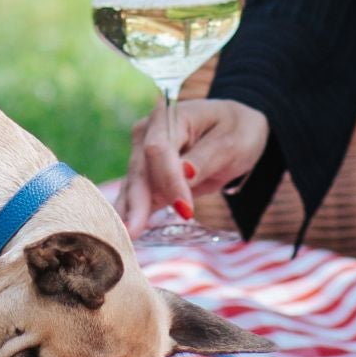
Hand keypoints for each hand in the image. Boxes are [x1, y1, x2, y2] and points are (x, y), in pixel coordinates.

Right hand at [122, 98, 268, 235]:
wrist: (236, 131)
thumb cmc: (236, 131)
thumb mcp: (232, 142)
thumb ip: (206, 158)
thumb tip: (185, 173)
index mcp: (171, 115)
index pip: (160, 150)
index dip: (170, 180)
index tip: (186, 210)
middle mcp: (148, 133)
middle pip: (139, 171)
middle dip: (137, 203)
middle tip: (132, 233)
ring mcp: (142, 155)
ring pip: (133, 187)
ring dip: (128, 213)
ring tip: (119, 241)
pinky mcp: (146, 177)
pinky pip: (136, 197)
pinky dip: (131, 215)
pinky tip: (121, 237)